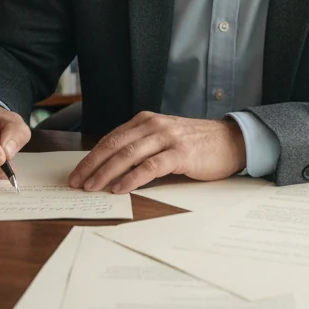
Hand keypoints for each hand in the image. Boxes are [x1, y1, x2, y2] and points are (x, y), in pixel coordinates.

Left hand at [68, 112, 246, 193]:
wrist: (231, 141)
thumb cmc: (196, 143)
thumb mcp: (164, 138)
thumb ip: (141, 146)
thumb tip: (111, 168)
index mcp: (146, 121)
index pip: (111, 138)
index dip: (91, 157)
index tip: (77, 173)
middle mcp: (153, 125)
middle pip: (114, 145)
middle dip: (92, 165)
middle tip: (77, 182)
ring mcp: (167, 138)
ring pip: (128, 154)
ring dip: (106, 172)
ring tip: (93, 187)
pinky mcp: (180, 153)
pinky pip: (150, 166)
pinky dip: (132, 177)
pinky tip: (120, 187)